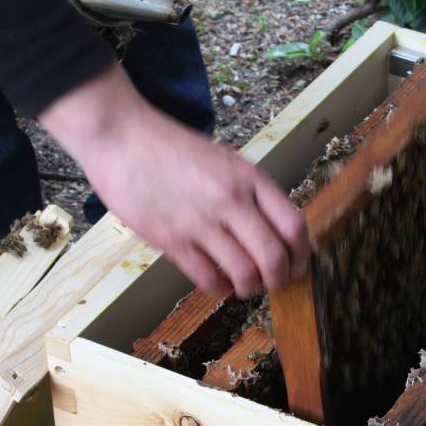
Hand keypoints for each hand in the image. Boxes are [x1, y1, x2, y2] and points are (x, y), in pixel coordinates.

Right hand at [40, 63, 309, 297]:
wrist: (122, 137)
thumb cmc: (172, 148)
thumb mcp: (226, 161)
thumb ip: (251, 192)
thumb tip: (274, 231)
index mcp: (250, 178)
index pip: (294, 226)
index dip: (302, 254)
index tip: (298, 265)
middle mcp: (231, 200)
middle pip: (274, 256)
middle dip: (280, 278)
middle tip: (275, 283)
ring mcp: (201, 221)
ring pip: (244, 273)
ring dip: (250, 287)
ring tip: (246, 285)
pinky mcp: (171, 239)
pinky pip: (208, 278)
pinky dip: (220, 288)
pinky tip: (220, 283)